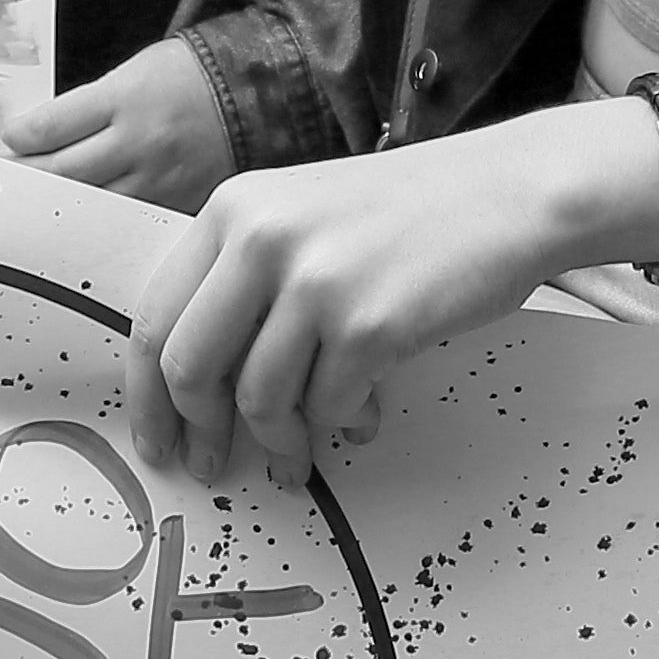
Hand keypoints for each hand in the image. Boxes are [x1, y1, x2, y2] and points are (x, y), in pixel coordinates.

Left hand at [1, 38, 241, 211]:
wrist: (257, 93)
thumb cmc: (189, 77)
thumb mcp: (134, 71)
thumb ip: (88, 106)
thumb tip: (36, 138)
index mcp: (126, 98)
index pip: (53, 126)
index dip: (20, 137)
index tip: (9, 142)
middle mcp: (141, 142)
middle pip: (63, 172)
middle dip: (27, 175)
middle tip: (6, 178)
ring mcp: (160, 180)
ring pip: (90, 205)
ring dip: (57, 204)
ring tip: (35, 202)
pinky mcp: (177, 206)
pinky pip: (126, 222)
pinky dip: (101, 221)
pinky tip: (83, 218)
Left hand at [124, 112, 637, 483]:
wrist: (510, 192)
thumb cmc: (410, 213)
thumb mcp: (304, 215)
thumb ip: (246, 278)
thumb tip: (197, 382)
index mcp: (235, 209)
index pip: (156, 317)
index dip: (148, 395)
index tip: (157, 439)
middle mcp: (263, 238)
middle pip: (190, 368)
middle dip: (200, 432)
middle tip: (214, 466)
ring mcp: (316, 281)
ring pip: (259, 399)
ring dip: (281, 441)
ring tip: (302, 452)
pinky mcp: (370, 323)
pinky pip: (328, 408)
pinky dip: (341, 424)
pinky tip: (363, 414)